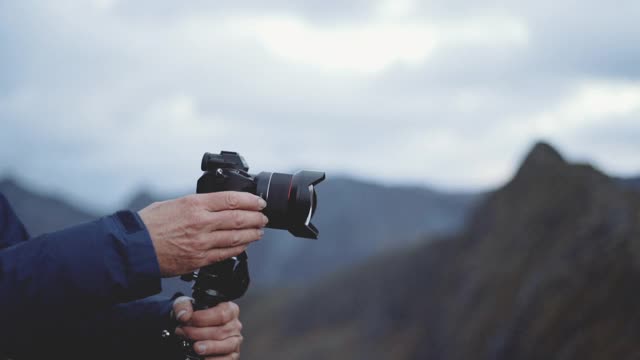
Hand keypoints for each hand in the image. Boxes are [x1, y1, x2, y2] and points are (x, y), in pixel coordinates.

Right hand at [139, 191, 267, 276]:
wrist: (133, 249)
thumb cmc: (148, 224)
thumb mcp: (173, 203)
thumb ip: (195, 204)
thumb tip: (213, 204)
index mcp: (194, 204)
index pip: (231, 199)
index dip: (250, 201)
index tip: (259, 202)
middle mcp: (201, 222)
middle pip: (239, 219)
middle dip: (256, 218)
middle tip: (263, 217)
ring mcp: (201, 243)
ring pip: (236, 237)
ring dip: (252, 234)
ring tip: (259, 231)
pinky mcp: (199, 260)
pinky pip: (225, 254)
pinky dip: (238, 248)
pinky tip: (244, 245)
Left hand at [173, 297, 242, 358]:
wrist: (192, 328)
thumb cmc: (194, 315)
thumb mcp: (187, 304)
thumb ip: (183, 306)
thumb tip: (184, 315)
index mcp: (229, 309)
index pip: (221, 314)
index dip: (203, 318)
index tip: (189, 320)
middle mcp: (234, 325)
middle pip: (222, 331)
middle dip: (200, 333)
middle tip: (184, 332)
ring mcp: (234, 341)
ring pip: (227, 345)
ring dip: (209, 347)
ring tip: (195, 347)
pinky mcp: (232, 355)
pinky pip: (228, 359)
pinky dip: (215, 359)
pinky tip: (203, 357)